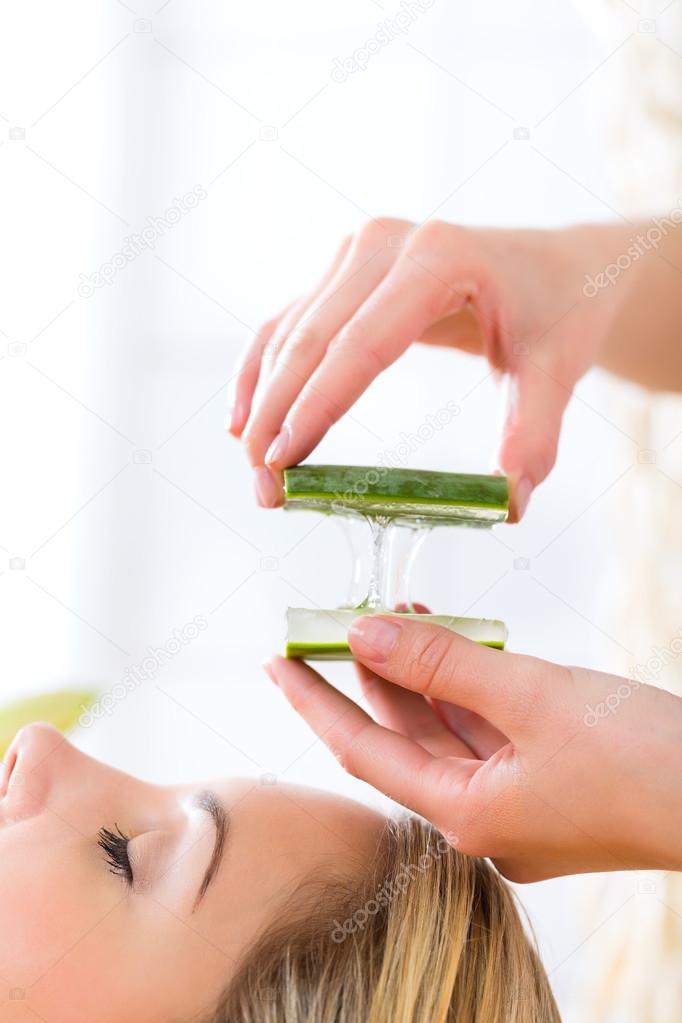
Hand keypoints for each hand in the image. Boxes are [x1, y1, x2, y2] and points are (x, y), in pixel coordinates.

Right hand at [230, 218, 630, 516]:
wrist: (555, 267)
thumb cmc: (558, 310)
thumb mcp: (558, 367)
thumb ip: (536, 431)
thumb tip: (508, 501)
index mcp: (438, 257)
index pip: (362, 343)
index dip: (318, 405)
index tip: (284, 462)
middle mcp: (384, 245)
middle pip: (311, 337)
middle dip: (277, 416)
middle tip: (263, 486)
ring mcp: (357, 254)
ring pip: (289, 333)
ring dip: (262, 401)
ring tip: (255, 470)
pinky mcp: (343, 274)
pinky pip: (288, 324)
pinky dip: (261, 372)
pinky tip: (242, 419)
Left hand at [265, 615, 681, 881]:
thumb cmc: (645, 759)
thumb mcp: (533, 696)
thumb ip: (443, 663)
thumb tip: (366, 633)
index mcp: (467, 815)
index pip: (362, 750)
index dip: (315, 701)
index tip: (276, 661)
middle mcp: (482, 819)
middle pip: (403, 739)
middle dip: (374, 675)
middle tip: (346, 617)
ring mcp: (515, 806)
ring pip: (446, 732)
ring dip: (424, 675)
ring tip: (404, 614)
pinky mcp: (545, 787)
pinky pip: (485, 734)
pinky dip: (466, 689)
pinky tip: (458, 646)